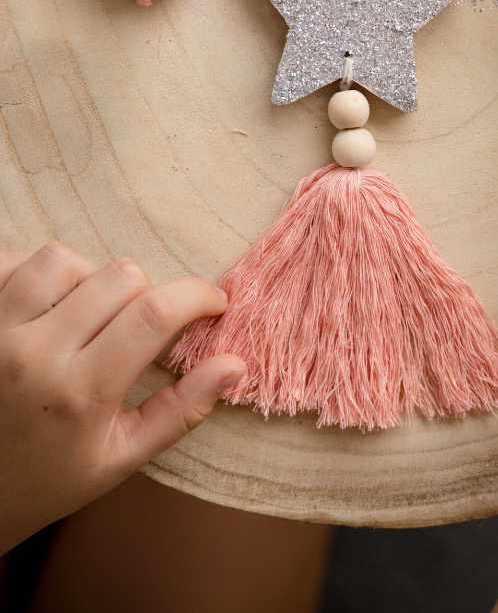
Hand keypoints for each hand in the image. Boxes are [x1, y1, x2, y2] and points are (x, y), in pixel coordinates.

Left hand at [0, 244, 245, 552]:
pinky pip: (12, 262)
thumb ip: (181, 410)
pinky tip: (50, 303)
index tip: (215, 302)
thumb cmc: (48, 478)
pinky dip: (36, 271)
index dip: (197, 295)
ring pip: (64, 260)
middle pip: (119, 277)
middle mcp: (36, 355)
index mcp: (81, 393)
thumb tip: (235, 365)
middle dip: (149, 293)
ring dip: (91, 278)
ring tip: (92, 312)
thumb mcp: (120, 458)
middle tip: (144, 326)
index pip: (155, 313)